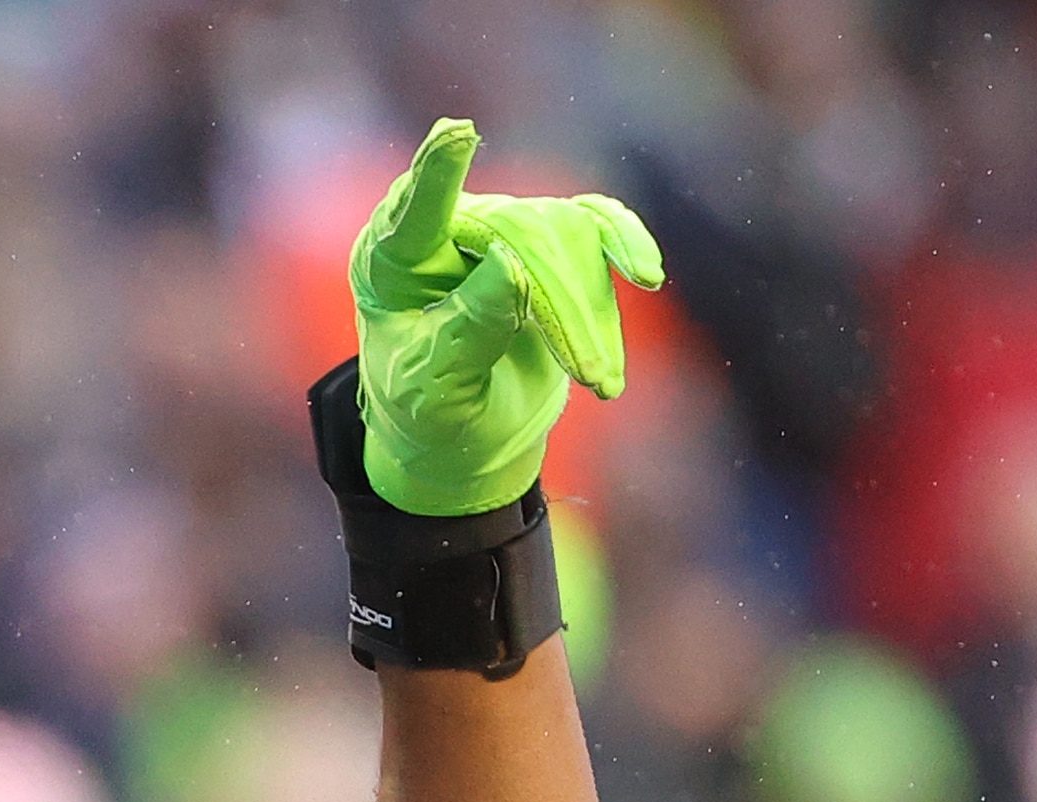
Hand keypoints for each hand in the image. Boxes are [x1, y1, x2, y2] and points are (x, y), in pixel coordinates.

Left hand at [352, 119, 663, 516]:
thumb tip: (510, 264)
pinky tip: (645, 273)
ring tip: (600, 378)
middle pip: (512, 233)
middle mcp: (443, 232)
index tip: (455, 133)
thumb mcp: (434, 387)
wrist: (465, 432)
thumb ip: (467, 331)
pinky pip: (595, 223)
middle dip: (559, 304)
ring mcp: (499, 228)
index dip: (437, 176)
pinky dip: (623, 246)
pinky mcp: (549, 238)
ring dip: (589, 309)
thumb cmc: (429, 410)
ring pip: (562, 235)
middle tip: (590, 373)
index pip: (413, 217)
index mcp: (392, 266)